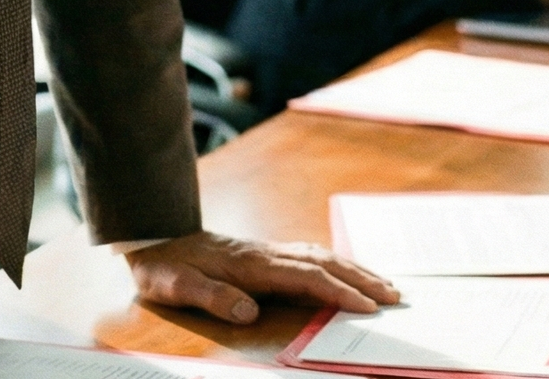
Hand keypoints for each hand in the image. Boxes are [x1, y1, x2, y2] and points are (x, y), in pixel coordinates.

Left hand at [123, 231, 398, 324]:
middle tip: (395, 296)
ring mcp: (267, 251)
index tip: (367, 306)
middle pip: (324, 262)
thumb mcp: (176, 286)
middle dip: (361, 278)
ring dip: (354, 270)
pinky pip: (311, 256)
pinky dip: (336, 264)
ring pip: (321, 256)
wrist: (153, 237)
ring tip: (384, 285)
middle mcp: (266, 254)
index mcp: (252, 265)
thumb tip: (250, 312)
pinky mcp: (265, 254)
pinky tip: (346, 272)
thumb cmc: (165, 267)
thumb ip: (212, 297)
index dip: (338, 292)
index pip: (306, 278)